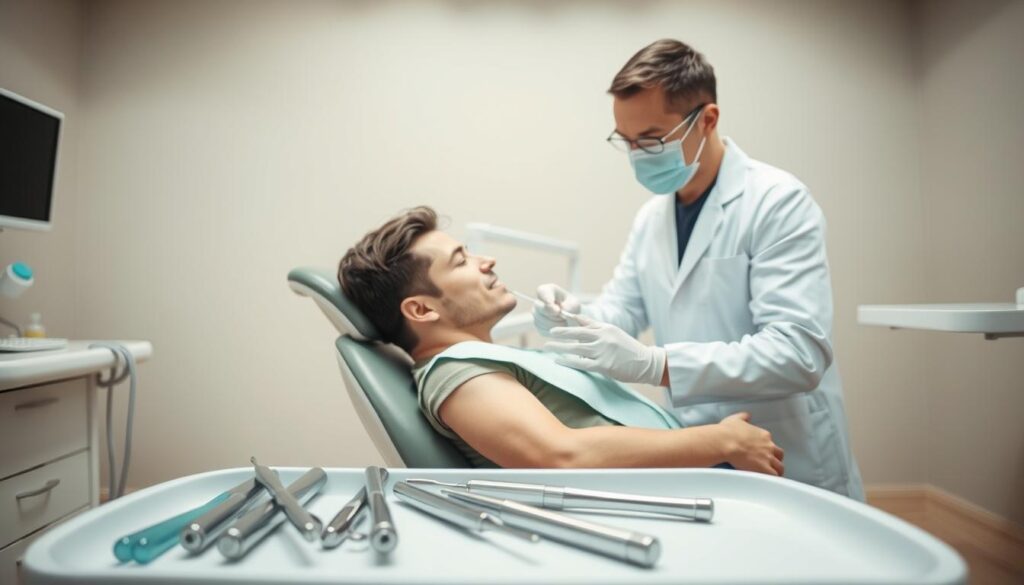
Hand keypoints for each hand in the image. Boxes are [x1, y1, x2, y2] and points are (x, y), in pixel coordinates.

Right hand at [533, 284, 582, 335]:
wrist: (569, 316)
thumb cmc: (571, 306)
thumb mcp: (575, 303)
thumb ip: (569, 306)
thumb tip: (560, 312)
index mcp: (546, 291)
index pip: (542, 292)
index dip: (548, 300)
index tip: (557, 310)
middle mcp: (538, 301)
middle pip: (540, 308)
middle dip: (554, 315)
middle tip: (563, 317)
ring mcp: (535, 314)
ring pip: (542, 321)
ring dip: (555, 324)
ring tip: (563, 321)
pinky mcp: (537, 325)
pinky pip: (543, 329)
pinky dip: (553, 331)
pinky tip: (559, 327)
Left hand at [544, 314, 666, 385]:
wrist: (646, 363)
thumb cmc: (628, 348)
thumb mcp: (613, 332)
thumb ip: (595, 326)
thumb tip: (577, 319)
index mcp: (605, 329)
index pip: (583, 325)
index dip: (567, 326)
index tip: (555, 327)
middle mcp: (603, 338)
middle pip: (577, 334)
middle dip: (561, 334)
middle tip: (548, 333)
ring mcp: (603, 352)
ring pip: (576, 348)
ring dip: (560, 347)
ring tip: (547, 347)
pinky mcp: (604, 366)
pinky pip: (582, 364)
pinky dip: (568, 362)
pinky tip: (558, 361)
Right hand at [719, 412, 784, 475]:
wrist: (725, 441)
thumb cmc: (728, 432)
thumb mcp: (735, 419)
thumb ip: (743, 417)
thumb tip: (746, 416)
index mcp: (763, 435)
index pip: (770, 443)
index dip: (767, 448)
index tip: (761, 452)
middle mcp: (768, 446)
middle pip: (779, 455)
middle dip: (776, 459)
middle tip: (769, 464)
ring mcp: (767, 458)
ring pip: (779, 467)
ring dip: (776, 471)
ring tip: (770, 476)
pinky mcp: (764, 469)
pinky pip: (774, 476)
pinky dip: (772, 479)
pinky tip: (768, 482)